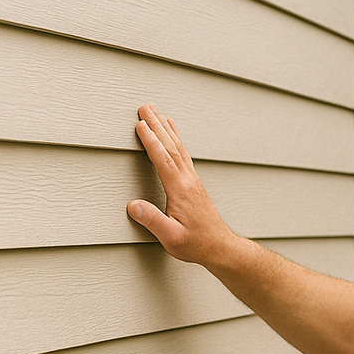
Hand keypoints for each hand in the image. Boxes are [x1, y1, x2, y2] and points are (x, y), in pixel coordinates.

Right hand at [127, 105, 233, 263]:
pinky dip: (176, 140)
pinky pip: (183, 154)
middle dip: (157, 125)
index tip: (140, 124)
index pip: (163, 159)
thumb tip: (133, 205)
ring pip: (178, 148)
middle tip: (145, 106)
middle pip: (171, 147)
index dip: (151, 141)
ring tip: (157, 112)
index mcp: (181, 190)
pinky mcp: (194, 183)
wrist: (220, 247)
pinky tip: (173, 134)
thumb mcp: (171, 238)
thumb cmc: (196, 244)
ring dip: (166, 129)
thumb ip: (153, 221)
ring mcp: (193, 180)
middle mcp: (189, 180)